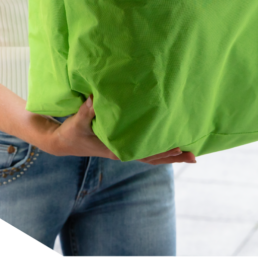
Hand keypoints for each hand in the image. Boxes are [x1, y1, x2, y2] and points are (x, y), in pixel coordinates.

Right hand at [41, 96, 195, 164]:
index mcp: (116, 150)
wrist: (63, 141)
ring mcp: (123, 150)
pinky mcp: (121, 145)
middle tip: (194, 155)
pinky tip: (168, 143)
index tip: (179, 148)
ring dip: (169, 154)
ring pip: (151, 155)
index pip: (145, 153)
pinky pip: (144, 149)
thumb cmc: (71, 131)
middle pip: (153, 158)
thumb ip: (87, 111)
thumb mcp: (77, 121)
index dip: (161, 151)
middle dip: (173, 156)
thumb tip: (95, 99)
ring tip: (189, 153)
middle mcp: (123, 153)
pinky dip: (158, 148)